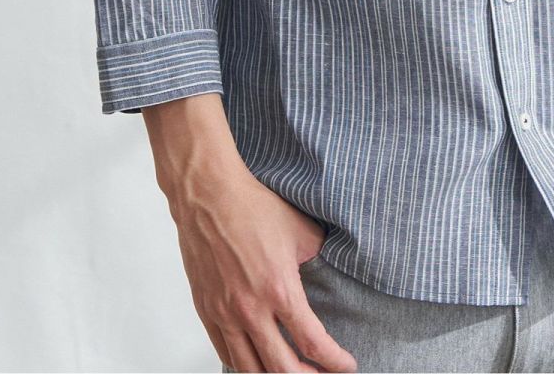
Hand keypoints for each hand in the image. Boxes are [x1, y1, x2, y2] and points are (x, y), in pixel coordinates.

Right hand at [169, 158, 357, 371]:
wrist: (209, 196)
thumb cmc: (254, 207)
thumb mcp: (301, 229)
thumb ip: (319, 256)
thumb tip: (332, 269)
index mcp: (279, 289)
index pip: (312, 342)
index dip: (334, 361)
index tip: (347, 365)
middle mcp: (251, 309)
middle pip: (282, 369)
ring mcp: (225, 314)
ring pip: (249, 369)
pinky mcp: (206, 311)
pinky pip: (225, 352)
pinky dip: (244, 365)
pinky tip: (257, 363)